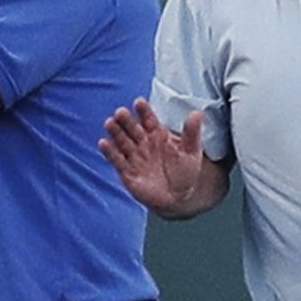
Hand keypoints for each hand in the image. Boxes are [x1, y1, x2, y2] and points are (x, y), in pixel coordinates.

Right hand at [99, 99, 208, 214]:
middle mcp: (143, 143)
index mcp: (158, 135)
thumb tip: (197, 112)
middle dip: (126, 120)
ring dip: (115, 132)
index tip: (139, 102)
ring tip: (109, 123)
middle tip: (120, 112)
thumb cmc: (184, 173)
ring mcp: (134, 157)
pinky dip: (110, 152)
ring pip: (122, 141)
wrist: (177, 198)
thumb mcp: (192, 152)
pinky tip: (103, 143)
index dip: (144, 111)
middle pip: (132, 128)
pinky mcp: (127, 172)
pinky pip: (117, 160)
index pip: (149, 120)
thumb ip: (192, 133)